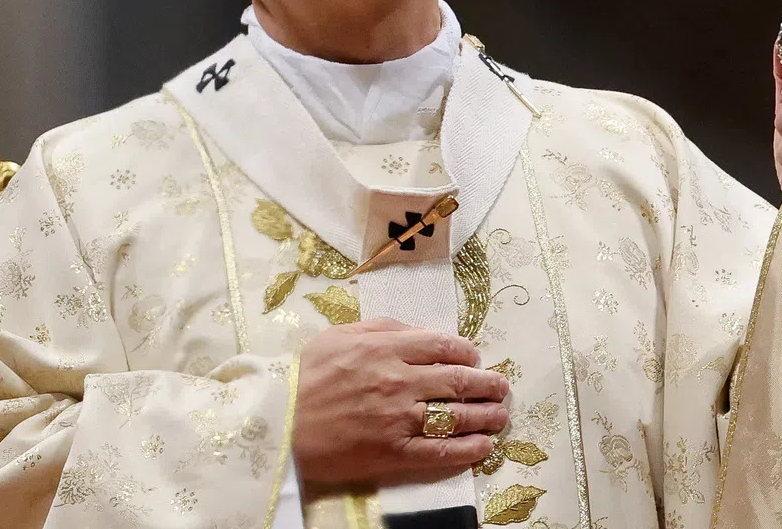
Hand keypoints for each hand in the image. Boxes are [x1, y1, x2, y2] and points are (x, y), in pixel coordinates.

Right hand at [293, 317, 509, 486]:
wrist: (280, 423)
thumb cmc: (306, 375)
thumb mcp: (340, 335)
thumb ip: (381, 327)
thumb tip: (418, 330)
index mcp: (385, 348)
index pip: (441, 345)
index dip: (466, 351)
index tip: (475, 357)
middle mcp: (398, 381)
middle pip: (457, 379)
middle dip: (487, 383)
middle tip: (501, 385)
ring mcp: (398, 419)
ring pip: (456, 415)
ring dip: (486, 415)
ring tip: (501, 415)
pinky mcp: (393, 453)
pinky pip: (440, 451)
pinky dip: (468, 449)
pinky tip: (484, 446)